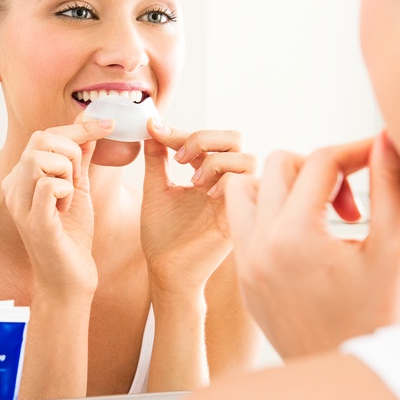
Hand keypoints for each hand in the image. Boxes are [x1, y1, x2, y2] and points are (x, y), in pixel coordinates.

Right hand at [1, 117, 114, 299]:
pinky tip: (66, 208)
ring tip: (69, 196)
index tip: (108, 125)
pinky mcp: (33, 222)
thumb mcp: (77, 187)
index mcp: (21, 177)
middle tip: (77, 179)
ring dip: (67, 172)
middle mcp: (13, 187)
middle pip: (41, 140)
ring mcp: (19, 204)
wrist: (70, 279)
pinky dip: (66, 191)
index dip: (78, 128)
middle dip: (71, 152)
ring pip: (40, 158)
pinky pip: (48, 185)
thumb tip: (89, 122)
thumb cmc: (71, 236)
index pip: (44, 135)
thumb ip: (80, 156)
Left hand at [141, 120, 256, 297]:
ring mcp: (235, 199)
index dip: (181, 131)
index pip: (205, 140)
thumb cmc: (162, 236)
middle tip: (179, 157)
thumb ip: (156, 159)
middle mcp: (225, 183)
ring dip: (217, 161)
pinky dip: (228, 181)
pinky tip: (207, 195)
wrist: (165, 272)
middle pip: (234, 138)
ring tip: (194, 181)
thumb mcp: (156, 190)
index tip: (154, 130)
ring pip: (247, 158)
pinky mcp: (240, 216)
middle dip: (205, 138)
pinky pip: (248, 185)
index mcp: (207, 174)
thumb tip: (151, 127)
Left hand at [224, 132, 399, 358]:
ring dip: (283, 188)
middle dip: (319, 170)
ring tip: (321, 214)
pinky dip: (271, 219)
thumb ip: (390, 184)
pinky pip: (244, 228)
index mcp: (296, 235)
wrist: (356, 381)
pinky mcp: (246, 284)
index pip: (320, 161)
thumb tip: (387, 136)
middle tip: (352, 205)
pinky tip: (309, 242)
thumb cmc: (383, 317)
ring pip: (247, 192)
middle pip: (279, 165)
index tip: (379, 157)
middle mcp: (260, 246)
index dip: (355, 151)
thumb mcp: (396, 248)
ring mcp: (247, 266)